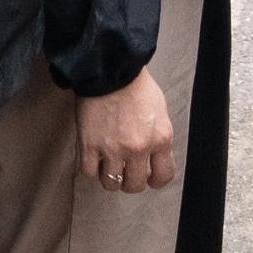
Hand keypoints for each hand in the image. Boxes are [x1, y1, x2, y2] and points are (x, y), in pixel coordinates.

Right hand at [78, 66, 176, 196]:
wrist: (109, 67)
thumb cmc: (135, 84)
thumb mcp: (159, 110)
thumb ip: (158, 136)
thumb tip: (154, 155)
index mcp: (160, 138)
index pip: (163, 176)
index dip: (155, 180)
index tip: (148, 177)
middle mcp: (138, 148)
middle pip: (135, 185)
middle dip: (130, 180)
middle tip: (124, 170)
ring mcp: (112, 149)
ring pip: (111, 183)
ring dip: (109, 176)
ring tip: (107, 165)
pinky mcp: (89, 145)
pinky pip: (89, 173)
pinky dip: (90, 168)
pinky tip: (93, 157)